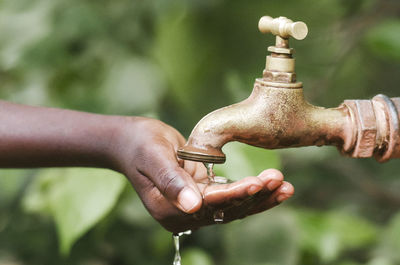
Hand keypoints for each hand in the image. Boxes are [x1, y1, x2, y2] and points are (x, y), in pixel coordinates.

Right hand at [117, 117, 293, 232]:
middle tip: (281, 182)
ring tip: (285, 186)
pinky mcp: (202, 195)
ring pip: (233, 207)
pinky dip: (252, 191)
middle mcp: (182, 213)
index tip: (258, 182)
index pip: (208, 205)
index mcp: (167, 209)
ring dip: (260, 197)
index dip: (234, 194)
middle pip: (226, 210)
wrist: (132, 140)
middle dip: (255, 196)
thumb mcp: (152, 156)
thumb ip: (170, 181)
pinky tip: (273, 185)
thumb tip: (192, 207)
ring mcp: (193, 206)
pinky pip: (231, 197)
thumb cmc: (140, 144)